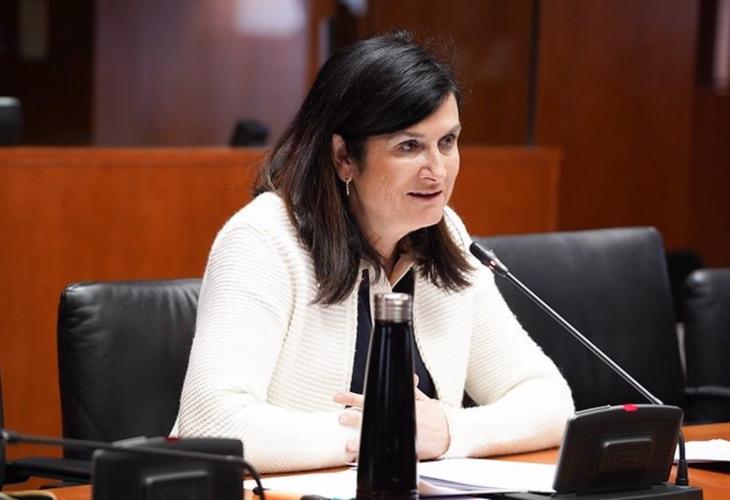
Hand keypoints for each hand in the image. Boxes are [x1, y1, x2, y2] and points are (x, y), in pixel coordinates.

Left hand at [333, 375, 450, 458]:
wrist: (452, 433)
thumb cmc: (436, 416)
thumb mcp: (424, 400)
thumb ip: (413, 389)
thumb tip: (410, 377)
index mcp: (397, 404)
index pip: (370, 398)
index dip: (352, 397)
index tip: (337, 396)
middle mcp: (397, 418)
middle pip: (371, 417)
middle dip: (354, 418)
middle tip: (340, 417)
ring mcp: (400, 434)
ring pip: (376, 437)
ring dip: (361, 440)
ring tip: (348, 444)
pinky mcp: (406, 449)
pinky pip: (386, 452)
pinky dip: (374, 456)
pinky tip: (365, 459)